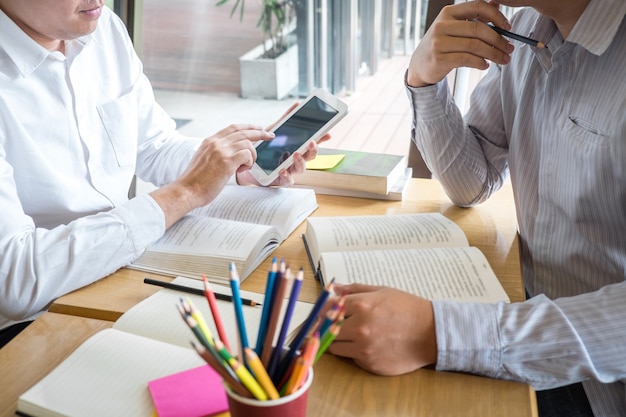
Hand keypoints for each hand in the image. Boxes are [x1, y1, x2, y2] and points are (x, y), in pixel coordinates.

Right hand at [150, 124, 273, 227]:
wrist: (187, 191)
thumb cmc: (195, 182)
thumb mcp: (204, 160)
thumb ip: (216, 154)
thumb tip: (232, 156)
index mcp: (210, 141)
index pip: (233, 128)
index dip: (248, 126)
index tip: (258, 128)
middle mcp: (216, 143)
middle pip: (243, 132)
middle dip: (260, 132)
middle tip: (270, 136)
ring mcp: (221, 151)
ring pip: (248, 144)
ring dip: (252, 156)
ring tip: (245, 167)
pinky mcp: (226, 161)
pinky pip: (247, 155)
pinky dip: (249, 162)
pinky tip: (242, 170)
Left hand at [237, 102, 331, 186]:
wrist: (248, 161)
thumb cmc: (264, 147)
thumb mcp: (274, 130)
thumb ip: (286, 118)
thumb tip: (297, 104)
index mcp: (297, 148)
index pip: (312, 143)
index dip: (321, 139)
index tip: (328, 133)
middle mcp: (295, 160)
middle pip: (310, 157)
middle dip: (313, 150)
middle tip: (311, 142)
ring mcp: (289, 170)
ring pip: (301, 169)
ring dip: (300, 161)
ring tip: (296, 154)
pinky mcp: (280, 180)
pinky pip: (287, 181)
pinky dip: (286, 176)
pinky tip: (283, 170)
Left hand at [328, 283, 436, 375]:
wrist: (431, 333)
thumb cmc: (408, 308)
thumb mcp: (382, 291)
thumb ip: (355, 290)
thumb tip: (334, 289)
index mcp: (362, 306)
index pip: (326, 309)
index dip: (322, 311)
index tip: (322, 312)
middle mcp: (360, 328)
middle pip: (326, 330)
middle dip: (326, 327)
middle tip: (333, 325)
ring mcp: (364, 348)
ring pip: (334, 347)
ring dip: (338, 341)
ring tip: (351, 334)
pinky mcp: (370, 364)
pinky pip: (351, 358)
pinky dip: (354, 352)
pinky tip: (367, 344)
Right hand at [407, 0, 513, 87]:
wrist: (419, 65)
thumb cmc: (441, 45)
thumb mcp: (453, 26)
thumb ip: (474, 15)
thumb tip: (497, 3)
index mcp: (448, 13)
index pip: (478, 7)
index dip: (496, 16)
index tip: (508, 27)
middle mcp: (442, 25)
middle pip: (479, 29)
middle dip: (499, 40)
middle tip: (509, 48)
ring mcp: (439, 42)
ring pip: (475, 46)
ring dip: (493, 54)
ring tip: (503, 59)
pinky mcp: (439, 59)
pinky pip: (467, 59)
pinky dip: (480, 63)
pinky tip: (485, 65)